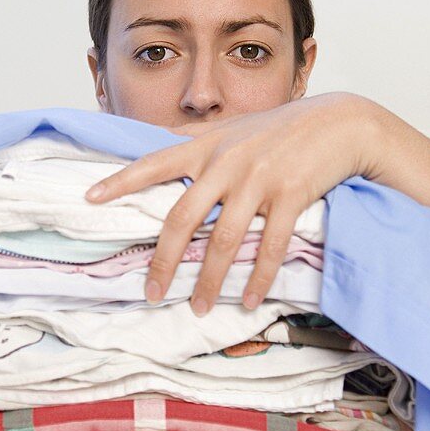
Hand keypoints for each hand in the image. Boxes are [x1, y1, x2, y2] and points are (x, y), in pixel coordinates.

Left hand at [85, 92, 379, 314]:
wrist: (340, 123)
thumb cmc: (280, 128)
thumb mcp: (232, 127)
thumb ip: (192, 137)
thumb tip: (152, 138)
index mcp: (207, 147)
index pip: (153, 163)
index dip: (120, 181)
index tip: (90, 198)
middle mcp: (227, 163)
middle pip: (183, 218)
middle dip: (164, 261)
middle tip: (150, 293)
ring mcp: (259, 179)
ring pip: (225, 240)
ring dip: (209, 280)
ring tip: (197, 307)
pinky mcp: (291, 194)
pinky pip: (271, 246)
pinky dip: (258, 277)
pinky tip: (247, 299)